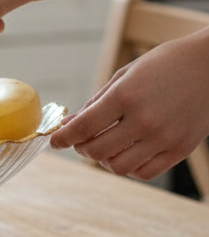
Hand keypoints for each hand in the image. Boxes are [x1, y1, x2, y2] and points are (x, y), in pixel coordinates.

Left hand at [50, 29, 208, 179]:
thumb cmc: (164, 64)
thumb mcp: (124, 76)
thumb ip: (95, 103)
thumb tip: (68, 125)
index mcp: (126, 96)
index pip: (82, 128)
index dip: (62, 138)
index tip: (55, 140)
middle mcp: (145, 120)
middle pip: (96, 151)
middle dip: (81, 147)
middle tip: (80, 140)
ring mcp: (165, 138)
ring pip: (118, 166)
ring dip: (103, 159)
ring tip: (104, 145)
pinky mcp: (180, 150)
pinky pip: (144, 172)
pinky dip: (128, 167)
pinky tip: (126, 152)